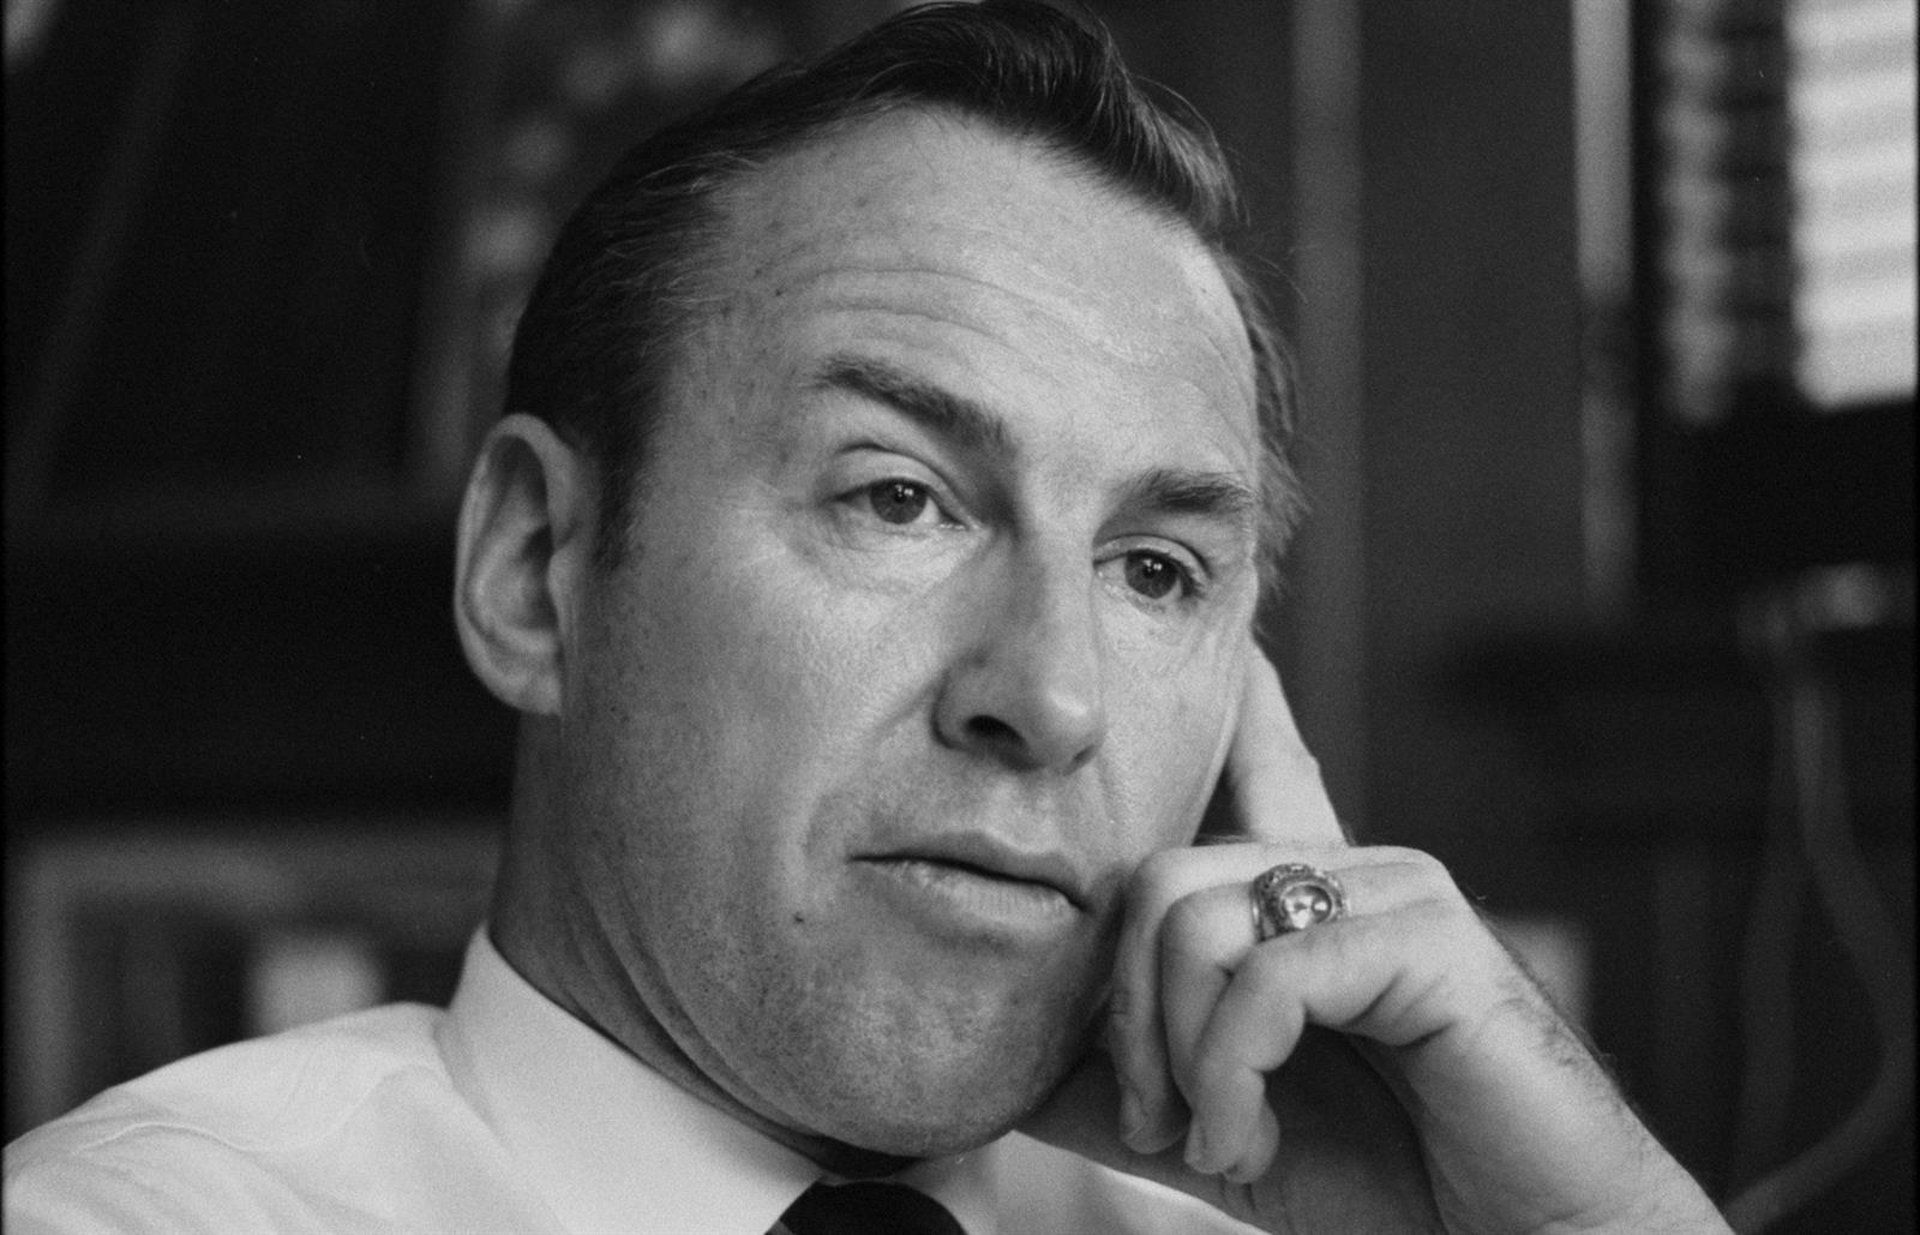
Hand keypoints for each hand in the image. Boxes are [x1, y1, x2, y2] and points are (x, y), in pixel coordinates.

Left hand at [1021, 653, 1729, 1232]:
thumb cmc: (1392, 1186)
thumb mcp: (1224, 1131)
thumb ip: (1132, 1091)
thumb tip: (1014, 1073)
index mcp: (1307, 900)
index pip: (1258, 761)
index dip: (1238, 695)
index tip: (1226, 629)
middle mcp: (1345, 869)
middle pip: (1154, 879)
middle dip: (1125, 1019)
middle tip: (1154, 1124)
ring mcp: (1391, 890)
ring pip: (1193, 921)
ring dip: (1178, 1062)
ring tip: (1216, 1143)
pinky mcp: (1428, 938)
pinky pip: (1266, 975)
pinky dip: (1229, 1078)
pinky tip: (1246, 1141)